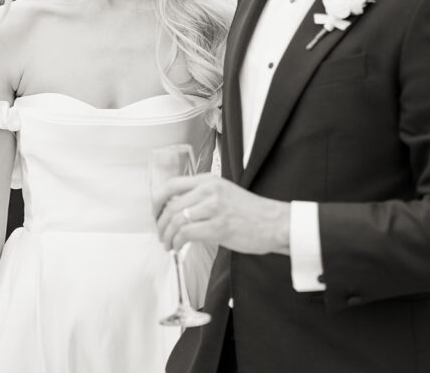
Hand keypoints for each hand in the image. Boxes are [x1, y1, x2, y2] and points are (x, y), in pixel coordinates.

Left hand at [155, 174, 289, 255]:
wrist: (274, 222)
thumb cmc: (250, 212)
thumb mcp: (224, 193)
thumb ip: (202, 196)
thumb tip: (177, 209)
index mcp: (209, 179)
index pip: (172, 184)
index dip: (157, 200)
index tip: (155, 213)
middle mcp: (210, 190)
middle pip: (171, 205)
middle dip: (160, 223)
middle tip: (161, 234)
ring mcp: (214, 207)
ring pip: (176, 220)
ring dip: (167, 235)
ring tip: (168, 244)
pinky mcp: (218, 227)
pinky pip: (186, 234)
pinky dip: (177, 243)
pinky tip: (178, 248)